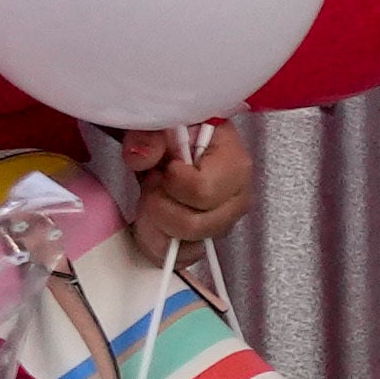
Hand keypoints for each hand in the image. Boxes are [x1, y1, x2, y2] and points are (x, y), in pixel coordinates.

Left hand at [121, 118, 255, 247]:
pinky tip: (156, 218)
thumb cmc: (171, 131)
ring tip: (153, 198)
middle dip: (161, 206)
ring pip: (186, 244)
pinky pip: (183, 256)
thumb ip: (149, 135)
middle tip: (155, 182)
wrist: (169, 142)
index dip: (173, 182)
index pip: (203, 191)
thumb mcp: (157, 122)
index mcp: (233, 160)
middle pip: (196, 225)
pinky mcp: (208, 238)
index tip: (166, 167)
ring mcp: (225, 220)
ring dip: (156, 223)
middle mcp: (237, 195)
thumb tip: (141, 157)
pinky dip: (160, 242)